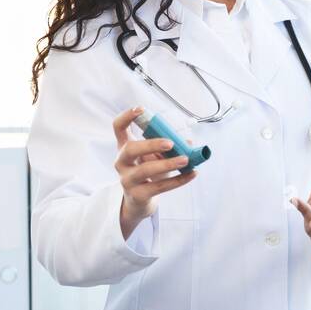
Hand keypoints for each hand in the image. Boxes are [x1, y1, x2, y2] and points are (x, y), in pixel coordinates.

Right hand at [113, 106, 196, 238]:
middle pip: (130, 149)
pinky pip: (159, 186)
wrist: (139, 200)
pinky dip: (178, 180)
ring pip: (145, 170)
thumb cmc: (149, 172)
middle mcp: (122, 162)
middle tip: (170, 143)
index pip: (118, 127)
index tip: (141, 109)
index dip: (127, 117)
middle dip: (151, 144)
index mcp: (124, 147)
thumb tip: (189, 143)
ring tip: (185, 160)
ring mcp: (127, 180)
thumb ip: (169, 147)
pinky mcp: (138, 194)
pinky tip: (192, 174)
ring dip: (167, 164)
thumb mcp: (156, 157)